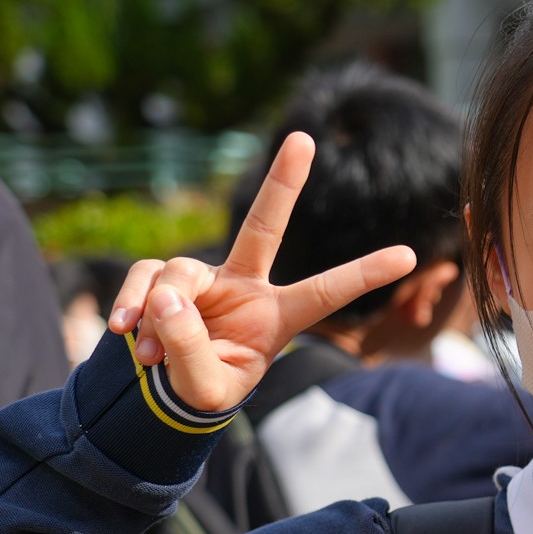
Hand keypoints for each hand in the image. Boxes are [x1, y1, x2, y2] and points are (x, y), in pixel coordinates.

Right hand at [106, 132, 417, 412]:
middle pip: (265, 225)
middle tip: (304, 138)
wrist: (163, 395)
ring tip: (148, 354)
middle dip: (282, 182)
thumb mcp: (206, 389)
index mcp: (278, 317)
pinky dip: (131, 304)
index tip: (410, 255)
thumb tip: (165, 297)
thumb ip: (190, 350)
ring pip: (180, 273)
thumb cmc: (203, 391)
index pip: (326, 292)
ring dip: (159, 311)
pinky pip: (144, 278)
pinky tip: (123, 329)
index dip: (364, 274)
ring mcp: (204, 278)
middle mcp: (246, 287)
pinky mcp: (163, 278)